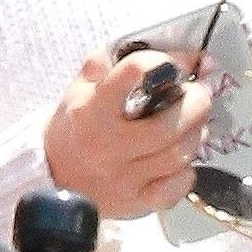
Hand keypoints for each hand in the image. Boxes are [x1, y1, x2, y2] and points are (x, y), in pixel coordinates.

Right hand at [45, 49, 212, 218]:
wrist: (51, 176)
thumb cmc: (75, 126)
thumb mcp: (80, 89)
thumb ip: (109, 64)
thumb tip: (151, 47)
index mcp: (93, 110)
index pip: (133, 74)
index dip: (160, 62)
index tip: (173, 64)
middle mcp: (108, 145)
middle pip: (169, 124)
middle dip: (197, 103)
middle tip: (200, 93)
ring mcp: (123, 178)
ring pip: (178, 155)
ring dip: (197, 133)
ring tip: (196, 123)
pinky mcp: (134, 203)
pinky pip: (175, 189)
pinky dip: (187, 172)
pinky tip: (181, 160)